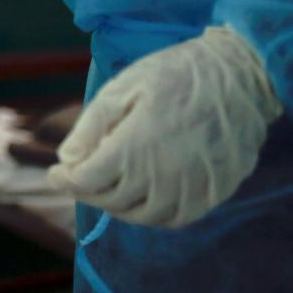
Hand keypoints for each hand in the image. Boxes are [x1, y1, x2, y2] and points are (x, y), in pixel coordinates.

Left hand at [47, 26, 280, 227]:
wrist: (237, 74)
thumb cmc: (173, 74)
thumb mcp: (121, 89)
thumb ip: (91, 127)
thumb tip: (67, 159)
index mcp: (134, 147)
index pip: (87, 181)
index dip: (65, 180)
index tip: (56, 173)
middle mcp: (162, 175)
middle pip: (111, 200)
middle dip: (87, 192)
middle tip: (78, 179)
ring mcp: (191, 187)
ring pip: (143, 215)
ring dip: (118, 207)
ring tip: (107, 189)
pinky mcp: (214, 191)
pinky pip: (178, 218)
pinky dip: (154, 215)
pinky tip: (143, 200)